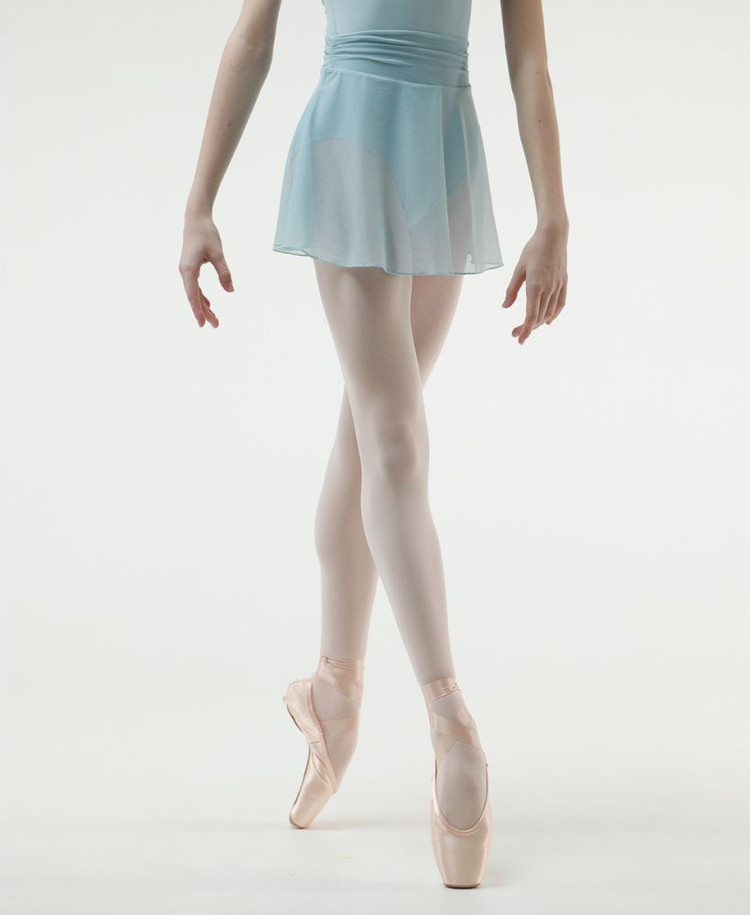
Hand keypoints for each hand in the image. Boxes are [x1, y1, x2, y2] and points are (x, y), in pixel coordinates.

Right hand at [178, 213, 233, 327]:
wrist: (195, 219)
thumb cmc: (206, 234)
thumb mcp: (218, 254)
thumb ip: (224, 273)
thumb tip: (231, 291)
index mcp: (189, 270)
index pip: (193, 295)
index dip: (198, 311)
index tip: (203, 323)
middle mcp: (184, 272)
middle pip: (194, 297)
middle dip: (204, 312)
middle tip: (216, 325)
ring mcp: (186, 270)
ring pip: (194, 293)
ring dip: (203, 306)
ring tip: (214, 319)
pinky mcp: (189, 268)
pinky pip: (195, 286)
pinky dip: (201, 296)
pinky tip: (209, 303)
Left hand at [501, 223, 567, 344]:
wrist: (554, 235)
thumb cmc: (533, 249)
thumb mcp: (519, 268)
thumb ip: (512, 290)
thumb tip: (505, 307)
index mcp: (536, 285)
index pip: (531, 315)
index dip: (525, 329)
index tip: (519, 339)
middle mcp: (549, 288)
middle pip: (539, 316)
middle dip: (528, 328)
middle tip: (515, 334)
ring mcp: (558, 286)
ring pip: (550, 312)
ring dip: (539, 323)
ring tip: (528, 327)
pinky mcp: (564, 282)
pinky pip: (560, 304)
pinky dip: (554, 314)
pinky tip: (548, 321)